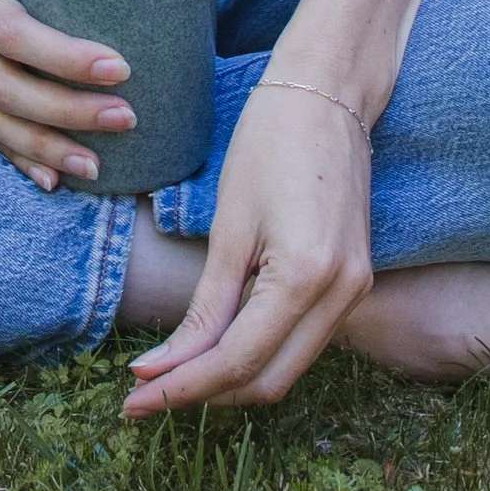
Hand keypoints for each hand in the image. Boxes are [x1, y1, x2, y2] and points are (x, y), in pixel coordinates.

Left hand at [120, 76, 372, 413]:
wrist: (328, 92)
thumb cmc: (270, 140)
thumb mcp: (230, 224)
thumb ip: (206, 306)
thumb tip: (164, 368)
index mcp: (308, 276)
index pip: (238, 360)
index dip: (183, 387)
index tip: (133, 398)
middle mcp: (343, 293)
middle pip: (268, 379)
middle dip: (203, 394)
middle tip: (143, 396)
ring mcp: (356, 288)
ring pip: (288, 366)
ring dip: (229, 378)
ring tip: (170, 376)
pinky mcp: (353, 279)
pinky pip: (302, 338)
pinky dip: (258, 351)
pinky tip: (214, 345)